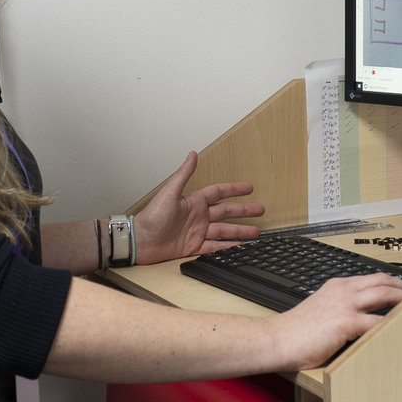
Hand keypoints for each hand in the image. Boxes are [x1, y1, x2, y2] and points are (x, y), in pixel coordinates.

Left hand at [133, 152, 264, 264]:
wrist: (141, 241)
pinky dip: (227, 247)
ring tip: (256, 232)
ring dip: (240, 231)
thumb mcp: (169, 192)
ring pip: (224, 231)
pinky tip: (238, 247)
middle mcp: (198, 216)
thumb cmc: (152, 216)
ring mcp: (197, 232)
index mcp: (194, 201)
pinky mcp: (193, 247)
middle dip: (244, 211)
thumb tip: (192, 154)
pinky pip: (214, 247)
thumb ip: (183, 174)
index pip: (219, 192)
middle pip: (227, 212)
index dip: (234, 190)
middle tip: (260, 210)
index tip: (249, 188)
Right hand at [272, 273, 401, 369]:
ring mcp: (345, 304)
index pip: (372, 278)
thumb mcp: (322, 310)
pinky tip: (401, 327)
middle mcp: (343, 290)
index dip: (392, 281)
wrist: (278, 338)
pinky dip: (392, 322)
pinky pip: (376, 320)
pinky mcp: (345, 322)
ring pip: (383, 293)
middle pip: (382, 280)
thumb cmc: (297, 331)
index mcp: (337, 286)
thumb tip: (361, 318)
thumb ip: (342, 308)